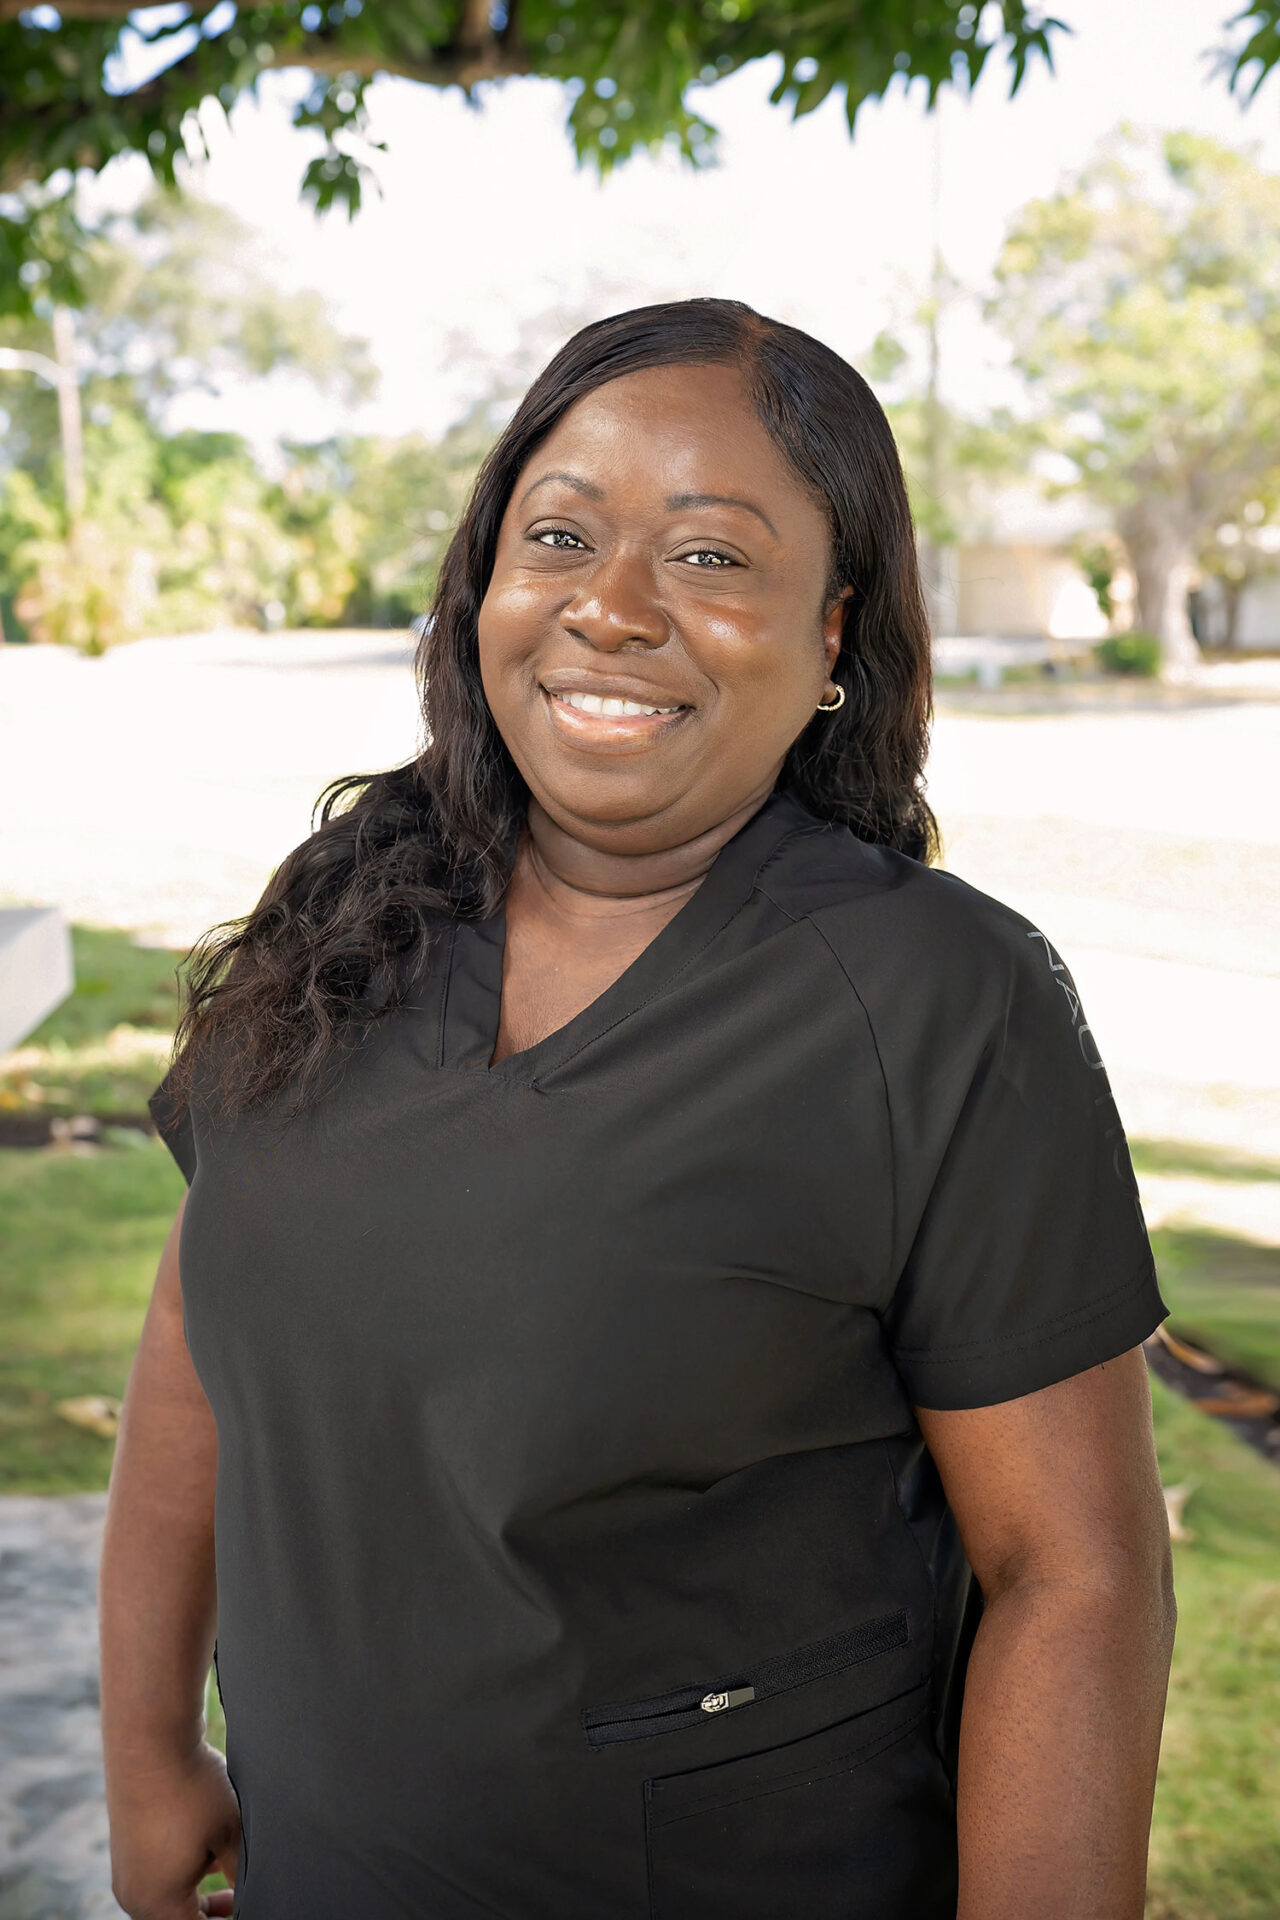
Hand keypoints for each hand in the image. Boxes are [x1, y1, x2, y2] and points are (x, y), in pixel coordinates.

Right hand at [107, 1739, 240, 1918]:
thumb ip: (241, 1873)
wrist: (150, 1740)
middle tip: (240, 1894)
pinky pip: (154, 1877)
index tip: (247, 1905)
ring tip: (226, 1867)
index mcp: (157, 1904)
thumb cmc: (192, 1788)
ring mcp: (125, 1873)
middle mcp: (133, 1897)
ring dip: (195, 1893)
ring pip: (165, 1901)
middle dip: (210, 1912)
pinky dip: (179, 1873)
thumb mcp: (230, 1834)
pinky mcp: (124, 1850)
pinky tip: (204, 1848)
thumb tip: (250, 1893)